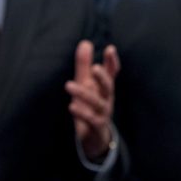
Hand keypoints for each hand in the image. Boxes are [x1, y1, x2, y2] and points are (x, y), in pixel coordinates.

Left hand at [66, 40, 119, 160]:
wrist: (96, 137)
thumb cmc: (91, 105)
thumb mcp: (86, 84)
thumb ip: (84, 65)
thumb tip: (85, 42)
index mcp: (105, 87)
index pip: (112, 72)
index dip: (112, 62)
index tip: (110, 49)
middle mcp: (106, 98)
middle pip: (108, 86)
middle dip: (102, 77)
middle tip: (94, 68)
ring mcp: (103, 113)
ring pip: (97, 103)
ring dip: (84, 94)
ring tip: (69, 85)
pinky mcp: (96, 126)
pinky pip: (91, 119)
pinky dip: (83, 113)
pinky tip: (72, 106)